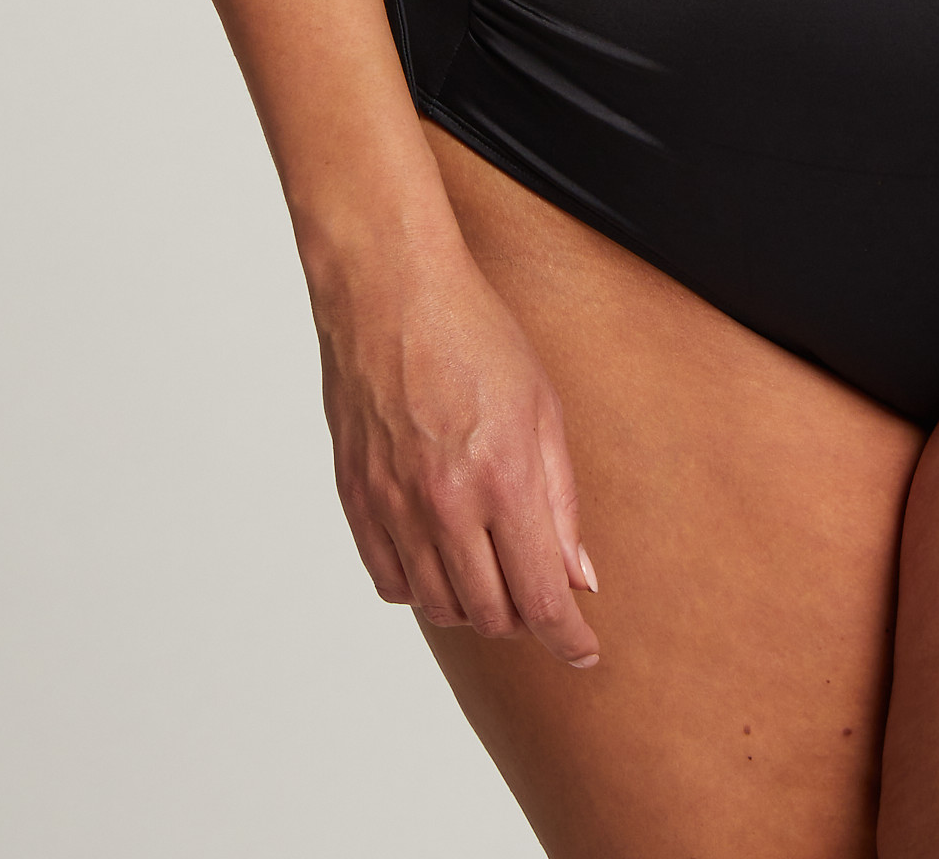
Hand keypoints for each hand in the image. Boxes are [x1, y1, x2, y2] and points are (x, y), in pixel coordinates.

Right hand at [312, 243, 601, 668]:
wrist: (389, 289)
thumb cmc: (473, 332)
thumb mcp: (543, 408)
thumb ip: (561, 502)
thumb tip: (577, 577)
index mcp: (502, 478)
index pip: (540, 597)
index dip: (568, 637)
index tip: (582, 650)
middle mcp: (445, 503)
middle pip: (491, 615)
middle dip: (525, 619)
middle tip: (539, 593)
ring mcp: (394, 505)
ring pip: (438, 608)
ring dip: (474, 608)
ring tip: (493, 571)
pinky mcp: (356, 499)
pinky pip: (390, 582)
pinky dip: (421, 587)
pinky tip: (441, 558)